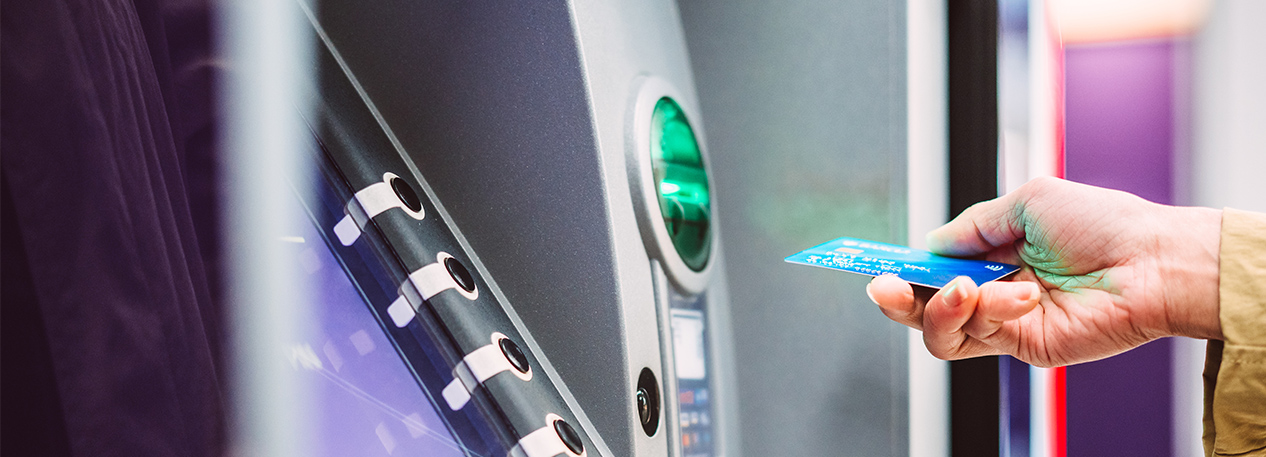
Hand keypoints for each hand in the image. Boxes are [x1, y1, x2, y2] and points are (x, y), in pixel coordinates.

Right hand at [867, 177, 1221, 366]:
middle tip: (883, 285)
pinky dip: (986, 312)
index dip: (900, 267)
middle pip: (923, 306)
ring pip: (939, 330)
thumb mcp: (1028, 202)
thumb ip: (974, 226)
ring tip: (964, 287)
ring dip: (941, 307)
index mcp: (994, 255)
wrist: (1151, 262)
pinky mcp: (1022, 347)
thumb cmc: (1105, 224)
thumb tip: (931, 244)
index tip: (871, 262)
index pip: (932, 267)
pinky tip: (1015, 292)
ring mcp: (1006, 323)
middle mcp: (994, 291)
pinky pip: (975, 338)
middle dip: (897, 298)